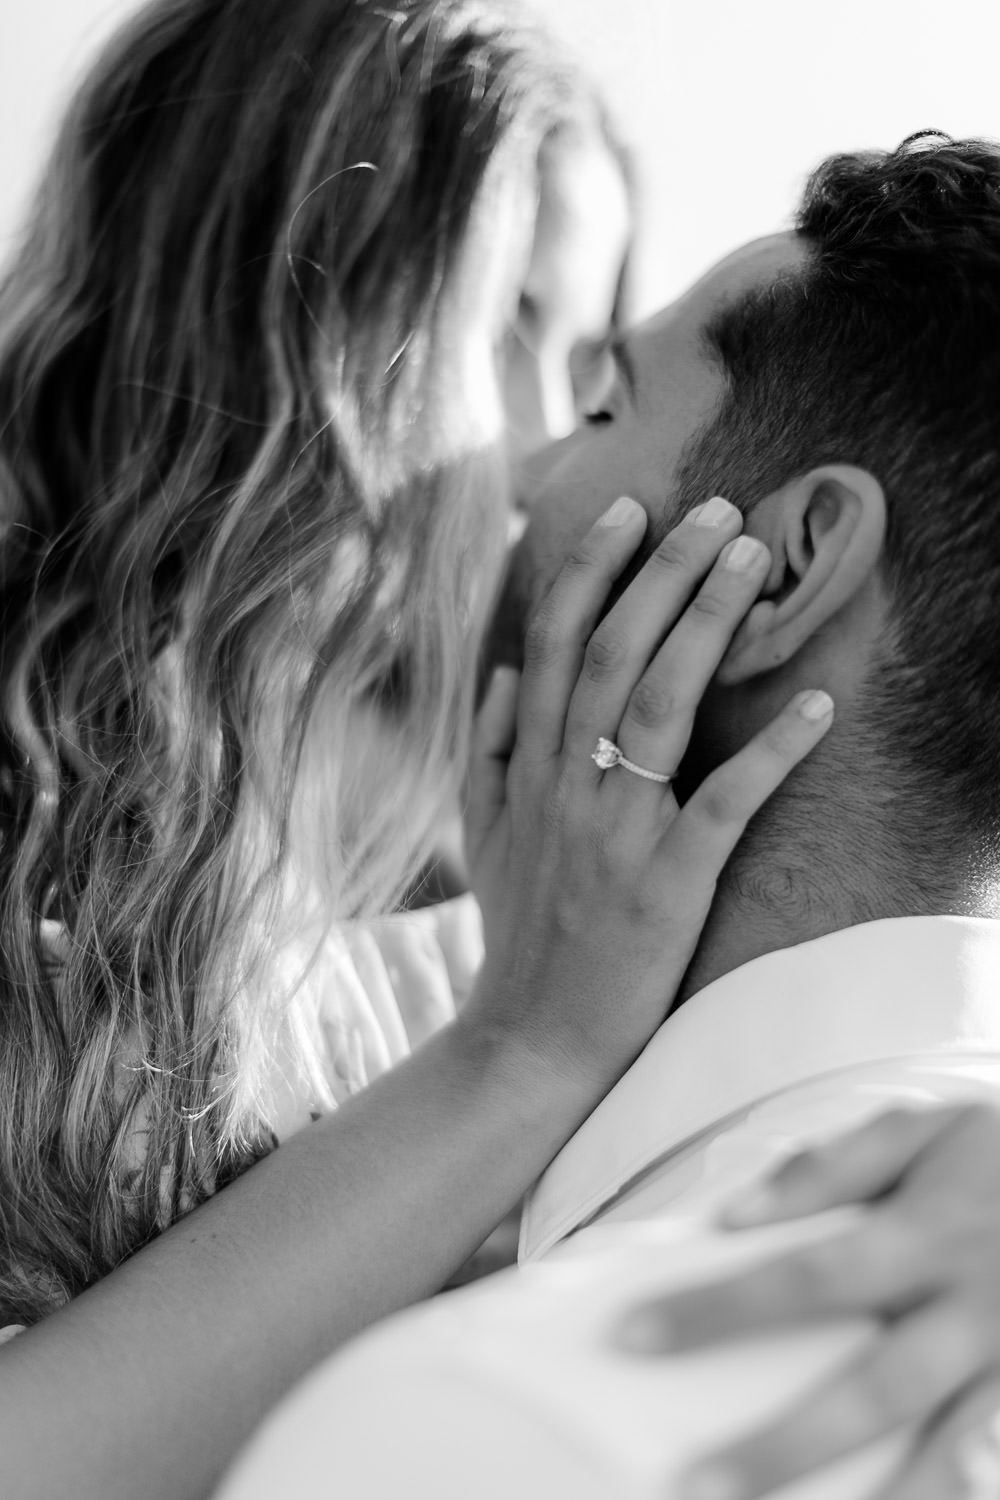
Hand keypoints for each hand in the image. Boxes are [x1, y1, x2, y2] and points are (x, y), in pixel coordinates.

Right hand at [462, 493, 833, 1092]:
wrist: (529, 1037)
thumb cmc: (517, 932)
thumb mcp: (479, 833)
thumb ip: (488, 748)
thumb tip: (505, 671)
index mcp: (528, 766)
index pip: (556, 645)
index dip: (591, 570)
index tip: (628, 510)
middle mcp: (567, 784)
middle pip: (616, 655)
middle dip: (665, 574)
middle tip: (720, 511)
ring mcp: (615, 832)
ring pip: (661, 707)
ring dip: (710, 627)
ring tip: (756, 563)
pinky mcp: (664, 884)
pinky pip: (723, 805)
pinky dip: (770, 752)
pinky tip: (817, 704)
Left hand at [622, 1102, 999, 1499]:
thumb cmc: (994, 1157)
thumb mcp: (919, 1130)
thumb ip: (828, 1168)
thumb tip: (731, 1215)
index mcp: (929, 1233)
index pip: (806, 1276)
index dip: (720, 1308)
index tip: (631, 1337)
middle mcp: (974, 1311)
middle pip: (871, 1393)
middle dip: (782, 1449)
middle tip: (692, 1490)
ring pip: (948, 1458)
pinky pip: (992, 1461)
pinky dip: (954, 1492)